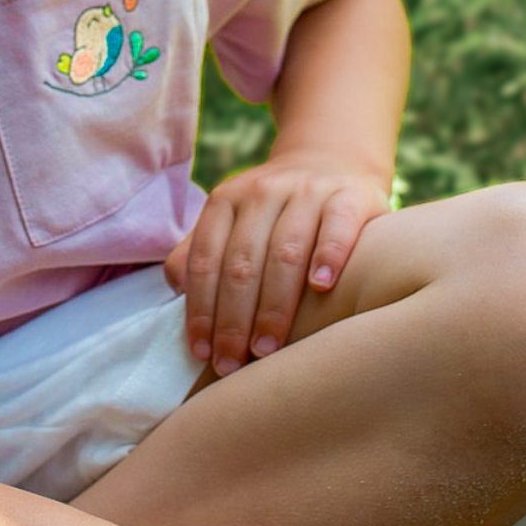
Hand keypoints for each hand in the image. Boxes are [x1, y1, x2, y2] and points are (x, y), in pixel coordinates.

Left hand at [164, 155, 390, 374]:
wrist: (331, 161)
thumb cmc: (274, 213)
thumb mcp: (232, 222)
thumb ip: (200, 253)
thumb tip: (176, 290)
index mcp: (226, 200)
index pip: (205, 260)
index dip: (200, 309)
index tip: (202, 353)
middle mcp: (262, 192)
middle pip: (241, 263)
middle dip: (233, 319)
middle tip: (233, 364)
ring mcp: (307, 191)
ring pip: (284, 251)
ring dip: (273, 305)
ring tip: (267, 348)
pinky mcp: (349, 196)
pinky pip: (336, 226)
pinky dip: (328, 255)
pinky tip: (321, 287)